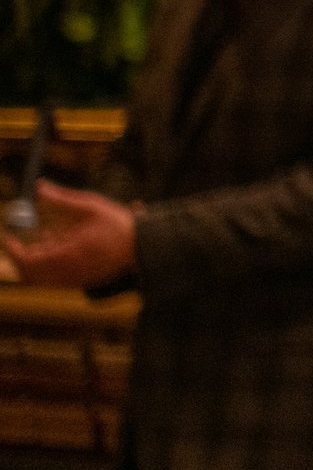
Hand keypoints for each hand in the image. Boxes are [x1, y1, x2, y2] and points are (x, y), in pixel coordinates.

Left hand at [0, 182, 136, 287]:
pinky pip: (53, 279)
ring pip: (40, 278)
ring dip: (34, 261)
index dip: (13, 248)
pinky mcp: (80, 282)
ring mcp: (73, 279)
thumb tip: (39, 187)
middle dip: (19, 257)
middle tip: (17, 241)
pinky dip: (47, 266)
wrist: (143, 247)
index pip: (26, 259)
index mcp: (66, 253)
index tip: (8, 235)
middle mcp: (66, 271)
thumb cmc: (118, 225)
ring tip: (46, 237)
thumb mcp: (91, 206)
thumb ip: (62, 199)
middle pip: (28, 273)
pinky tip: (60, 246)